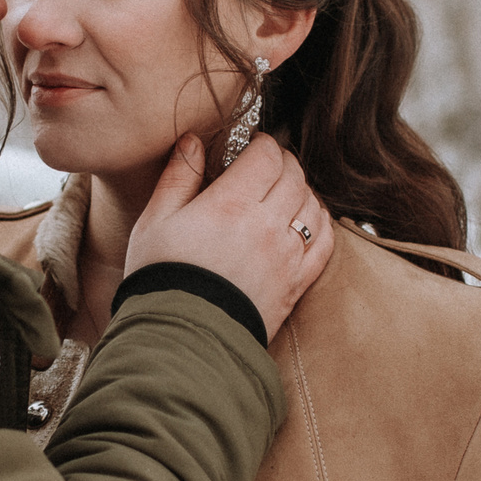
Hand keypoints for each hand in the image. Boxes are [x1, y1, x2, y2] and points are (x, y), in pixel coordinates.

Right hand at [123, 135, 332, 341]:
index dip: (263, 144)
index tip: (252, 147)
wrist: (181, 339)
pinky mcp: (296, 284)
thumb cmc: (161, 277)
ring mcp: (286, 256)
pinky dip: (321, 225)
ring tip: (285, 191)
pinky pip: (324, 244)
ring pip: (312, 206)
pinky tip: (308, 220)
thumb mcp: (156, 221)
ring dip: (302, 191)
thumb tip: (193, 141)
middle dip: (283, 163)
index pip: (267, 156)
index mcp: (231, 204)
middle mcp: (266, 226)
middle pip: (294, 177)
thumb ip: (178, 177)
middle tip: (268, 165)